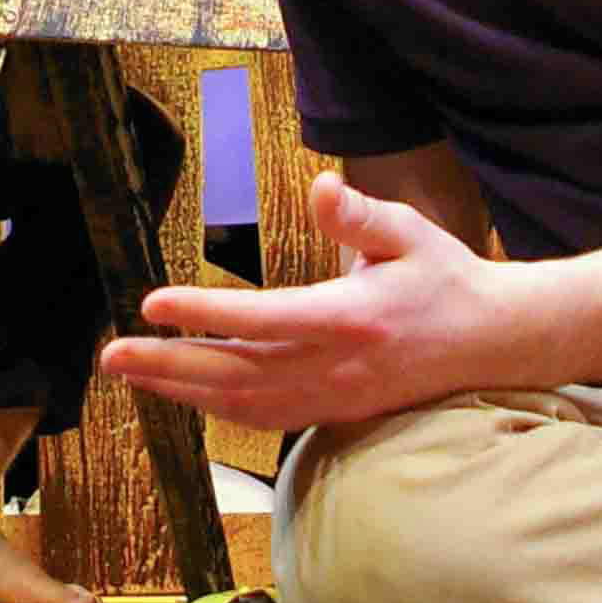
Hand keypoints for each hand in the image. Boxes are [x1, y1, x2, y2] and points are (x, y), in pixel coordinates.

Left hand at [98, 172, 513, 429]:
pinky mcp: (333, 412)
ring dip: (181, 389)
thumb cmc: (444, 277)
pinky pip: (262, 418)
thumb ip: (359, 215)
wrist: (490, 341)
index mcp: (350, 317)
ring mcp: (333, 396)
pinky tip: (180, 394)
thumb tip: (321, 184)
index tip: (151, 303)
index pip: (262, 319)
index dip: (203, 313)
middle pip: (235, 373)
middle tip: (110, 353)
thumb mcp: (409, 231)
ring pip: (241, 403)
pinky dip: (215, 409)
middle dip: (167, 364)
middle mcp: (336, 365)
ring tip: (129, 372)